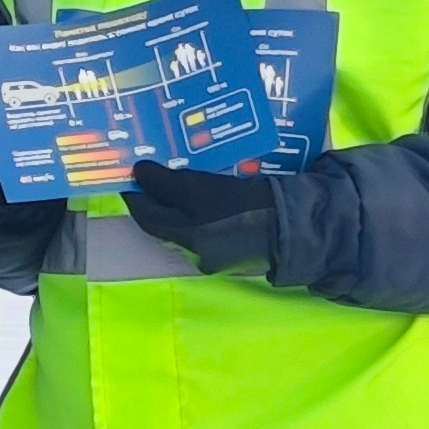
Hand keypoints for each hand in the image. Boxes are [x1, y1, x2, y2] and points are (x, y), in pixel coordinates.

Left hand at [121, 162, 279, 277]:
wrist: (295, 226)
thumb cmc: (245, 205)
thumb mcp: (201, 188)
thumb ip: (166, 182)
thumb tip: (140, 173)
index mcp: (184, 238)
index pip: (147, 217)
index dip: (137, 196)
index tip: (133, 177)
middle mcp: (195, 253)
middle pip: (166, 224)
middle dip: (159, 201)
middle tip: (154, 176)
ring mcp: (217, 255)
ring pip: (189, 226)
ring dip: (181, 207)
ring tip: (180, 182)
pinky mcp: (237, 251)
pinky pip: (211, 228)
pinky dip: (205, 213)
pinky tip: (210, 197)